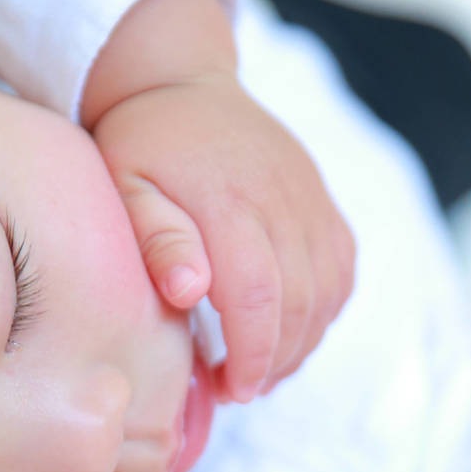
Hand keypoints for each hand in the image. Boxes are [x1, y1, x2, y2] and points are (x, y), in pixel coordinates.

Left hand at [90, 71, 355, 403]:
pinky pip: (343, 270)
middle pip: (301, 303)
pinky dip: (324, 311)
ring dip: (301, 343)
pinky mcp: (322, 201)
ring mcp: (309, 198)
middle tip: (237, 388)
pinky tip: (289, 330)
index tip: (232, 389)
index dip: (253, 355)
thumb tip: (187, 291)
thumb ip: (157, 238)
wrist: (180, 82)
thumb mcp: (127, 185)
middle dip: (274, 361)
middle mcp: (282, 199)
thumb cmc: (141, 145)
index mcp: (229, 202)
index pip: (259, 296)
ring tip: (260, 368)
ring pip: (329, 293)